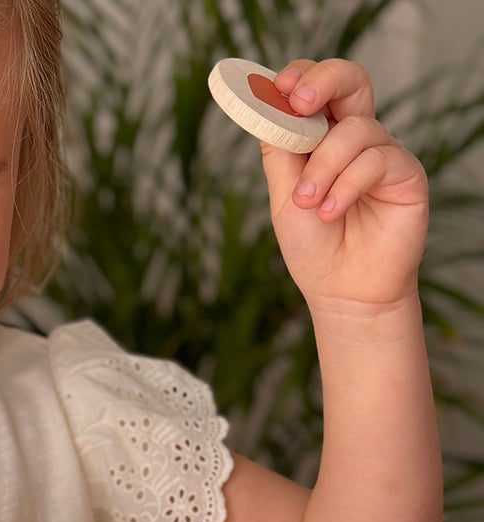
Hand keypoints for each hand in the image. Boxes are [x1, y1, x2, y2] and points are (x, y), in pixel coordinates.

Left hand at [261, 59, 428, 316]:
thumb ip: (279, 154)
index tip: (279, 86)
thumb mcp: (284, 199)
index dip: (302, 77)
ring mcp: (383, 154)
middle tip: (300, 102)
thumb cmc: (313, 249)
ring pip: (355, 130)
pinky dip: (346, 185)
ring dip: (323, 167)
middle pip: (351, 82)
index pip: (318, 92)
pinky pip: (376, 160)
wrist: (343, 293)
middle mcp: (355, 140)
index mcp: (322, 141)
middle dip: (324, 81)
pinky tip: (330, 213)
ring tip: (309, 204)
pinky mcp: (406, 175)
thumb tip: (267, 107)